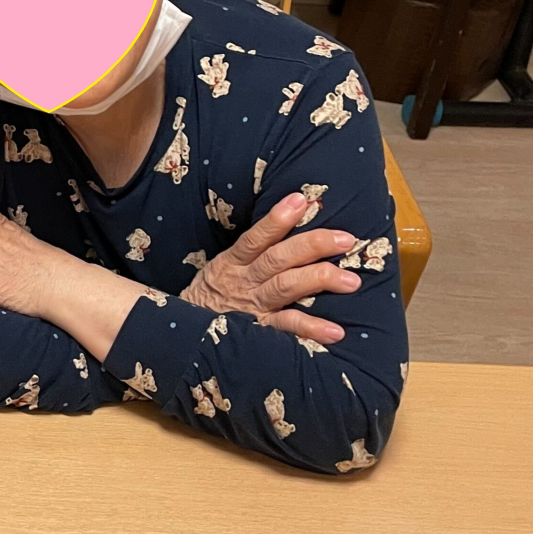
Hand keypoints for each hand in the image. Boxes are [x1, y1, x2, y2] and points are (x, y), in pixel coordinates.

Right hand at [180, 191, 361, 343]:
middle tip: (345, 239)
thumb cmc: (210, 296)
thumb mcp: (221, 268)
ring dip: (318, 281)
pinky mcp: (257, 330)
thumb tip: (290, 222)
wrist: (181, 333)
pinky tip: (335, 330)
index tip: (301, 200)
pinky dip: (310, 328)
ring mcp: (251, 306)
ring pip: (285, 287)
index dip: (277, 219)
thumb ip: (250, 253)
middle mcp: (243, 281)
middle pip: (278, 259)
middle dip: (312, 246)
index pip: (255, 237)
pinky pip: (285, 327)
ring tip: (351, 281)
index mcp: (232, 263)